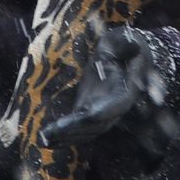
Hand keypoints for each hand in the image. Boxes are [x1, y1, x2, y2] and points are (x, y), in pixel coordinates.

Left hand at [41, 26, 179, 163]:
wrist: (125, 55)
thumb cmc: (125, 45)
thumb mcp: (126, 39)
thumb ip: (128, 44)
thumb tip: (134, 45)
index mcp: (127, 90)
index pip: (115, 108)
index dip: (99, 113)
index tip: (81, 116)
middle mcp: (115, 106)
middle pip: (97, 125)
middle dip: (75, 131)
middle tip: (51, 135)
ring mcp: (102, 110)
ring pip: (87, 131)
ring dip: (67, 137)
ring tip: (45, 140)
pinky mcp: (89, 109)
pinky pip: (79, 128)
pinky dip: (65, 136)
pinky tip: (48, 140)